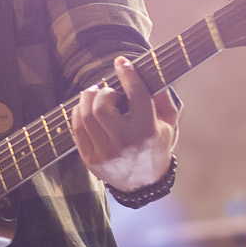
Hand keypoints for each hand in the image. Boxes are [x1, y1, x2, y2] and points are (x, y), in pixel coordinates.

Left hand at [73, 55, 179, 193]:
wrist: (143, 184)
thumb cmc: (156, 146)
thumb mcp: (169, 124)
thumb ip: (162, 98)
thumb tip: (149, 73)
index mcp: (147, 131)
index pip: (136, 95)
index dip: (128, 74)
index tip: (122, 62)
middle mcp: (125, 143)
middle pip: (102, 106)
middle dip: (104, 92)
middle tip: (110, 92)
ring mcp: (105, 153)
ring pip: (85, 116)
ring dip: (88, 99)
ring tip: (96, 96)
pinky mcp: (90, 159)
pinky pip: (77, 129)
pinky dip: (78, 113)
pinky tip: (87, 109)